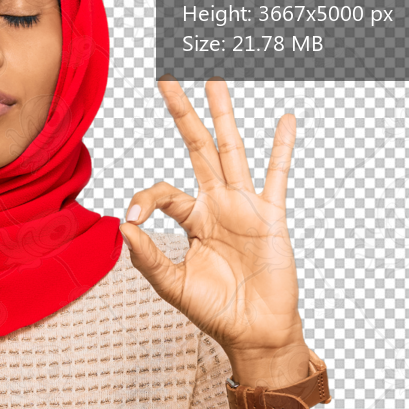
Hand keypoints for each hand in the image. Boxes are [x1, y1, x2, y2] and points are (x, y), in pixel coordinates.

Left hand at [119, 78, 310, 396]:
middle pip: (197, 149)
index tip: (134, 218)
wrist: (253, 332)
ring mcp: (245, 207)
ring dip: (222, 115)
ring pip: (231, 150)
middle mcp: (216, 205)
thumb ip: (148, 258)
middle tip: (167, 77)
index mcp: (191, 220)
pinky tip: (284, 120)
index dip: (145, 199)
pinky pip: (276, 176)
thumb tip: (124, 226)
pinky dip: (280, 149)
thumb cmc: (215, 312)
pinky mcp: (270, 216)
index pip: (163, 192)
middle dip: (182, 114)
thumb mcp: (173, 287)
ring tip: (214, 79)